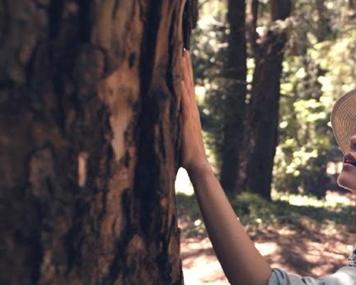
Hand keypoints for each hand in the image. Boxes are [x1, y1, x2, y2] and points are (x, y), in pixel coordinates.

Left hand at [180, 50, 210, 174]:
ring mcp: (190, 113)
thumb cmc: (186, 156)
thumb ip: (170, 130)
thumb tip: (158, 127)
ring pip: (187, 86)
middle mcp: (191, 110)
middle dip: (186, 66)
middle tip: (184, 48)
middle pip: (188, 82)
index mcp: (189, 113)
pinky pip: (184, 98)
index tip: (182, 58)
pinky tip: (181, 74)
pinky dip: (183, 85)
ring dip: (185, 70)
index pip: (187, 89)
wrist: (197, 164)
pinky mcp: (187, 118)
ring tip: (183, 54)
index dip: (185, 74)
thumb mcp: (176, 138)